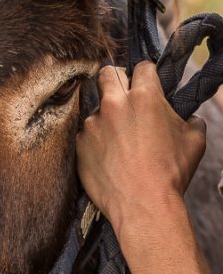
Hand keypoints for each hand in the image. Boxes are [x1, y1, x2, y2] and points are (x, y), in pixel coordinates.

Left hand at [76, 62, 205, 233]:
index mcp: (144, 97)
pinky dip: (95, 140)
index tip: (147, 83)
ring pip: (96, 107)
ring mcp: (92, 124)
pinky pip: (85, 134)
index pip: (142, 67)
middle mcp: (114, 104)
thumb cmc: (170, 174)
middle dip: (118, 80)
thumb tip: (189, 119)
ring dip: (107, 116)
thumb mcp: (194, 141)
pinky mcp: (79, 144)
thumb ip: (191, 120)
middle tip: (126, 95)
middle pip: (109, 73)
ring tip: (120, 138)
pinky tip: (109, 156)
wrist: (143, 206)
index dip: (147, 74)